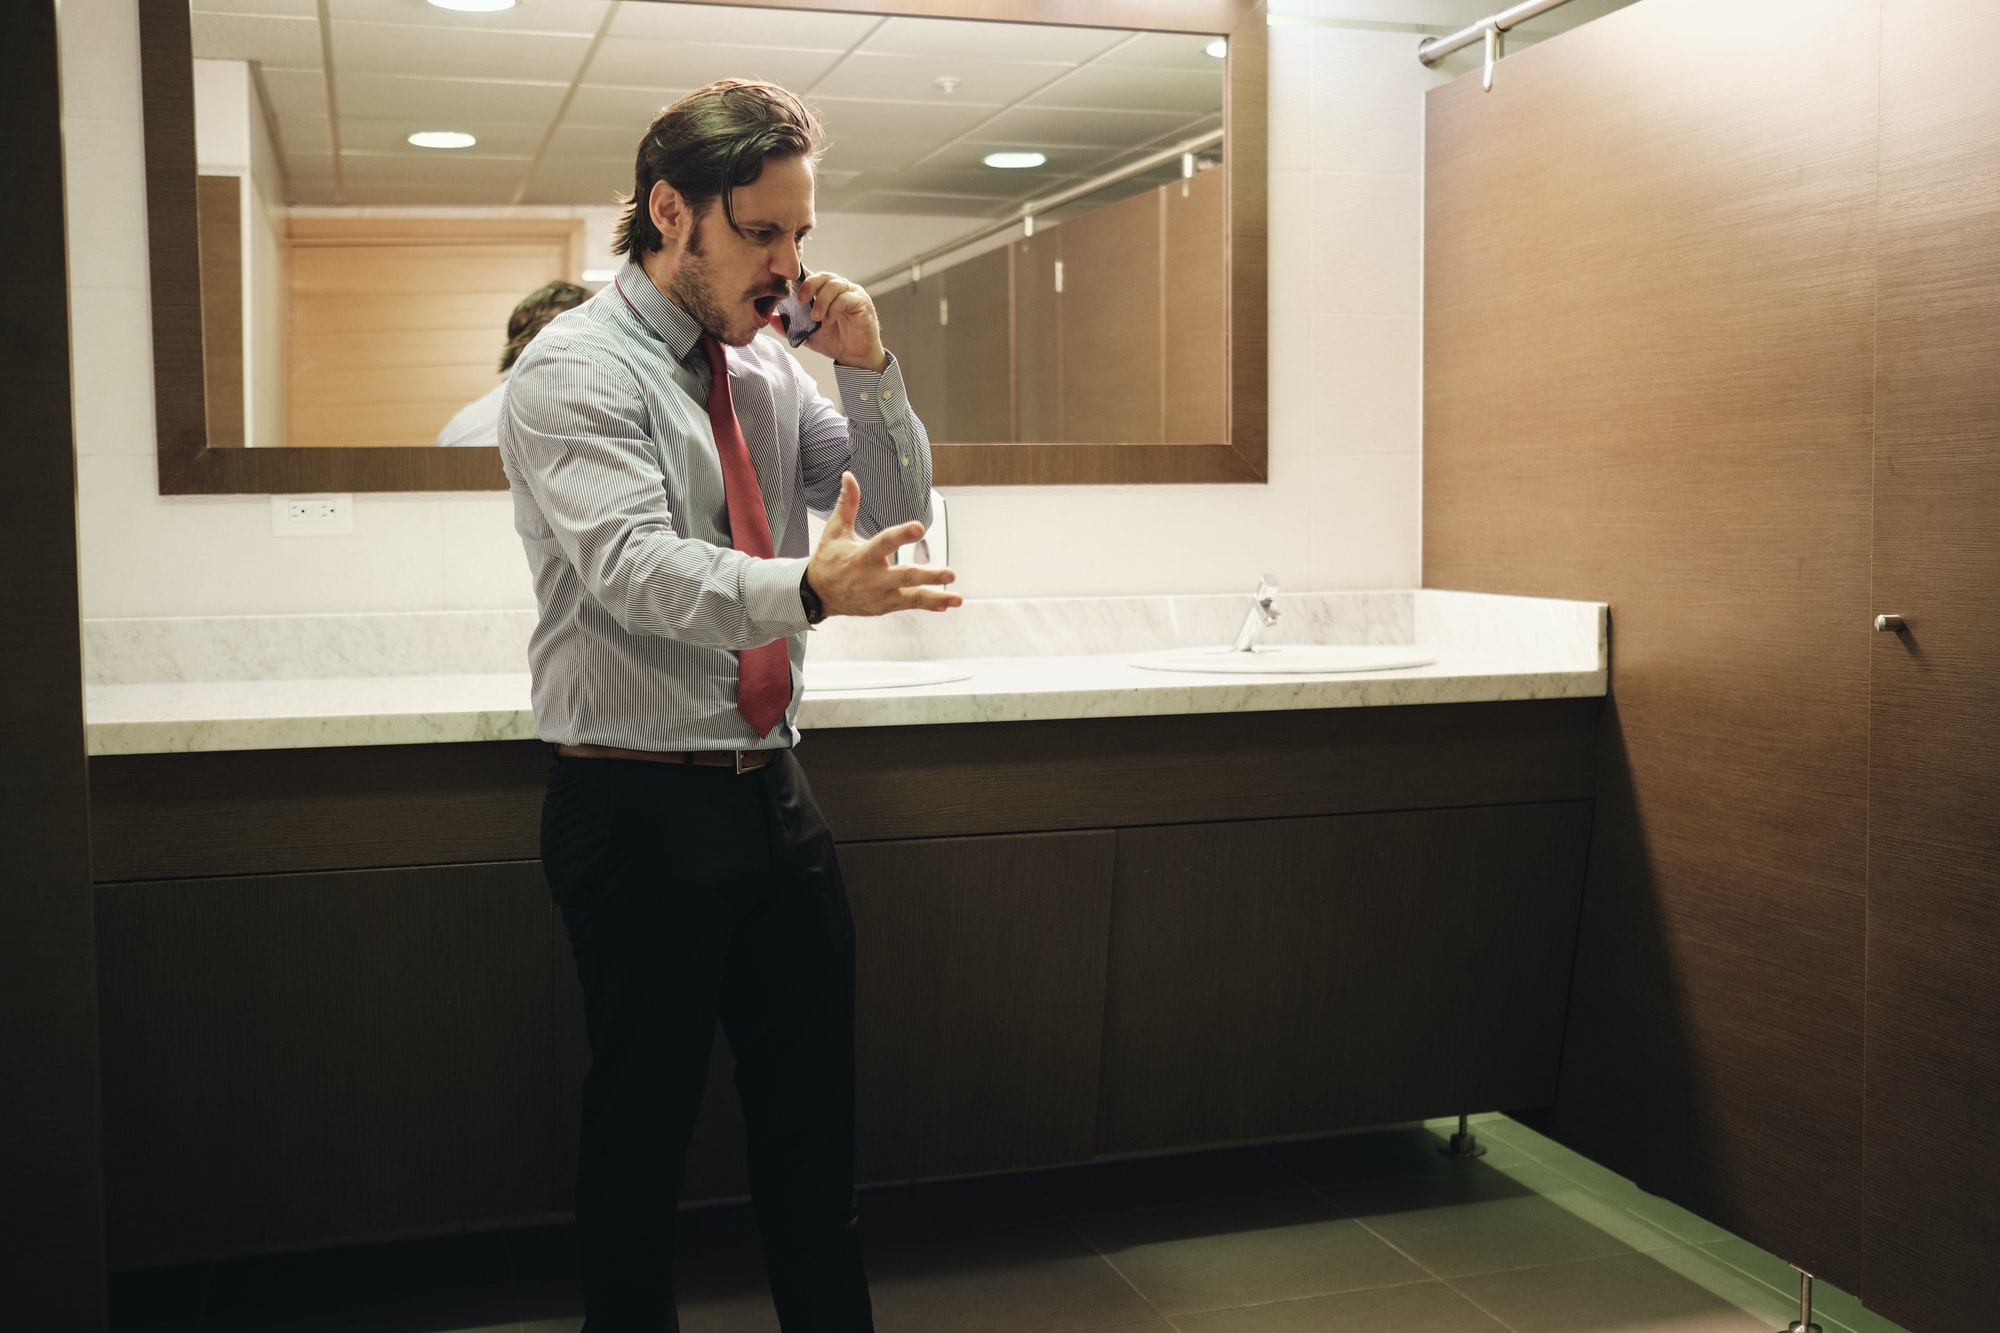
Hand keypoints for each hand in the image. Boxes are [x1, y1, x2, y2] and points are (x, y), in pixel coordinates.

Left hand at [789, 271, 886, 371]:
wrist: (855, 359)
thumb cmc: (835, 342)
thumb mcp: (807, 334)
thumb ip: (790, 326)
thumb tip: (771, 319)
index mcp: (825, 292)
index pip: (811, 276)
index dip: (799, 278)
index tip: (789, 289)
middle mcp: (840, 288)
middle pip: (822, 275)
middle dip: (808, 285)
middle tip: (801, 301)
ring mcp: (852, 293)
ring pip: (834, 284)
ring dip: (821, 300)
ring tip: (816, 317)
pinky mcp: (862, 302)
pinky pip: (845, 298)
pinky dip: (834, 309)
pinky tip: (829, 322)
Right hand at [806, 473, 960, 617]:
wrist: (818, 595)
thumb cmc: (828, 560)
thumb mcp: (835, 531)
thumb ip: (847, 504)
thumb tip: (848, 476)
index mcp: (861, 556)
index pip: (884, 543)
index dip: (901, 535)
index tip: (919, 527)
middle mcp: (872, 578)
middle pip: (904, 576)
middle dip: (928, 575)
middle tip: (950, 572)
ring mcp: (880, 595)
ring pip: (911, 597)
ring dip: (936, 596)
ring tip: (957, 597)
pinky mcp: (884, 606)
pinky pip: (909, 605)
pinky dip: (928, 605)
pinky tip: (946, 604)